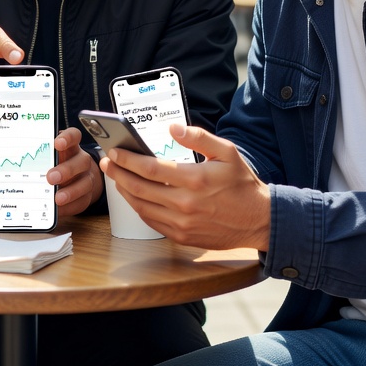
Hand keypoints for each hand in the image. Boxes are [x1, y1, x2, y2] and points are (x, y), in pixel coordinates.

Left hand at [0, 128, 102, 216]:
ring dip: (69, 191)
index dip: (66, 138)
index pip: (71, 135)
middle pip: (78, 161)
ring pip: (83, 182)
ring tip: (55, 199)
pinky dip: (68, 207)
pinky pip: (80, 202)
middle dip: (65, 169)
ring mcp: (83, 178)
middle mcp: (76, 159)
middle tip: (49, 177)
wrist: (72, 177)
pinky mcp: (83, 196)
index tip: (56, 143)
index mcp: (63, 145)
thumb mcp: (29, 152)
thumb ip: (0, 149)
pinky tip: (57, 210)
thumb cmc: (44, 161)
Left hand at [103, 124, 270, 250]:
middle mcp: (186, 204)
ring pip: (141, 206)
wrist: (259, 220)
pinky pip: (151, 222)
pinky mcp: (182, 237)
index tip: (114, 151)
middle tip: (107, 162)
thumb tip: (172, 128)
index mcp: (195, 180)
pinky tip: (134, 196)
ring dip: (124, 191)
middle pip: (139, 188)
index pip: (150, 168)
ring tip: (116, 177)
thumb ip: (198, 137)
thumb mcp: (226, 152)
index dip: (128, 159)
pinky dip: (138, 207)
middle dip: (118, 173)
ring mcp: (182, 224)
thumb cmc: (242, 183)